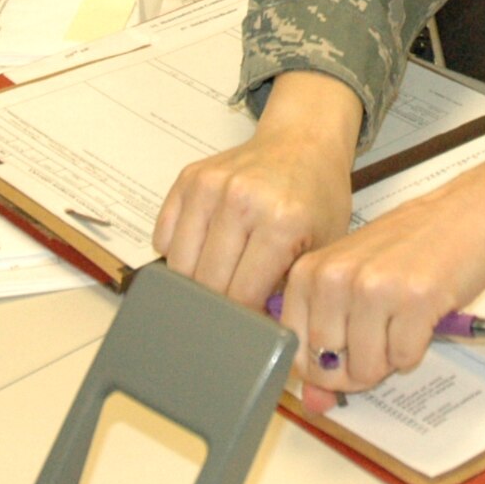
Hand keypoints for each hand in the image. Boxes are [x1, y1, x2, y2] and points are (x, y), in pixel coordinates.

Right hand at [153, 70, 363, 310]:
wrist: (303, 141)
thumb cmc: (315, 195)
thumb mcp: (320, 246)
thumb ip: (291, 293)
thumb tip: (262, 342)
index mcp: (281, 221)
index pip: (241, 296)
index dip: (244, 320)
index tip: (249, 324)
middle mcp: (242, 200)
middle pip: (206, 284)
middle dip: (219, 304)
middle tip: (236, 301)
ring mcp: (211, 186)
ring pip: (178, 265)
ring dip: (195, 280)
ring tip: (223, 274)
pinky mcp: (189, 178)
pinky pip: (163, 237)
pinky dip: (178, 250)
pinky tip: (208, 245)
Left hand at [280, 148, 484, 411]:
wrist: (465, 214)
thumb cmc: (408, 247)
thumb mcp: (355, 283)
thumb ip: (329, 342)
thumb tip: (314, 403)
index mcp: (309, 272)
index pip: (295, 351)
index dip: (323, 364)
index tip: (345, 348)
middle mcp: (335, 278)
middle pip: (329, 367)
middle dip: (358, 366)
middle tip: (381, 333)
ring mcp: (374, 288)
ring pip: (367, 369)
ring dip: (389, 358)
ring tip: (402, 319)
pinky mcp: (415, 300)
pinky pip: (405, 358)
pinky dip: (416, 348)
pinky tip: (423, 316)